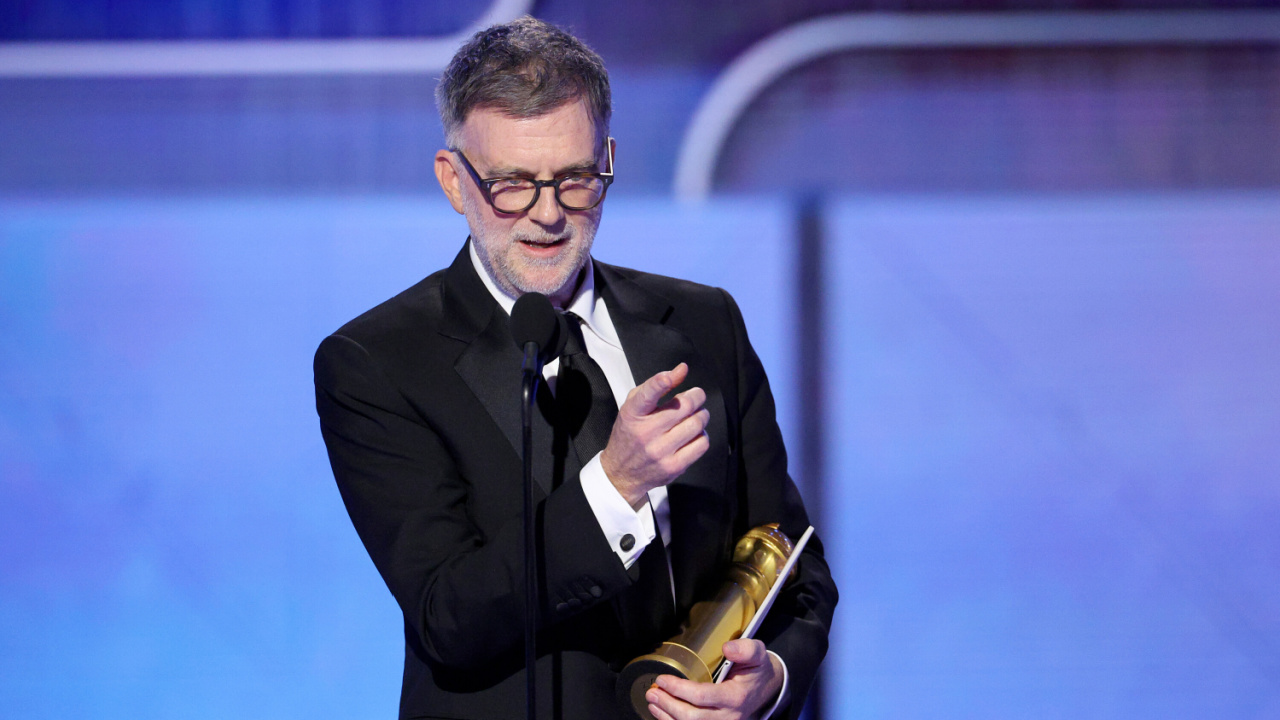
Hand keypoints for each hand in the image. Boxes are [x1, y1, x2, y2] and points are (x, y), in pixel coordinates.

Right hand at [600, 362, 710, 508]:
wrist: (621, 473)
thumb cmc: (630, 434)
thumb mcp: (634, 406)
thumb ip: (656, 385)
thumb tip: (682, 370)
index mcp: (632, 414)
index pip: (646, 395)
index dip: (660, 382)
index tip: (670, 376)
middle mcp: (645, 433)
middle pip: (684, 406)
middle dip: (696, 396)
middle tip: (696, 396)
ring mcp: (660, 451)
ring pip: (696, 424)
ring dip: (701, 415)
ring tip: (695, 415)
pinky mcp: (674, 466)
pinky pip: (701, 444)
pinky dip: (702, 435)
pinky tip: (693, 434)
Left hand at [644, 639, 783, 719]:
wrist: (765, 688)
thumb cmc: (756, 670)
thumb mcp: (757, 654)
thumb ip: (745, 648)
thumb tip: (727, 648)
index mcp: (736, 697)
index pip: (702, 696)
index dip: (679, 689)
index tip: (662, 679)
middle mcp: (729, 716)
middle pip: (692, 717)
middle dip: (668, 705)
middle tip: (652, 691)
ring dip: (666, 716)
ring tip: (652, 701)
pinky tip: (661, 713)